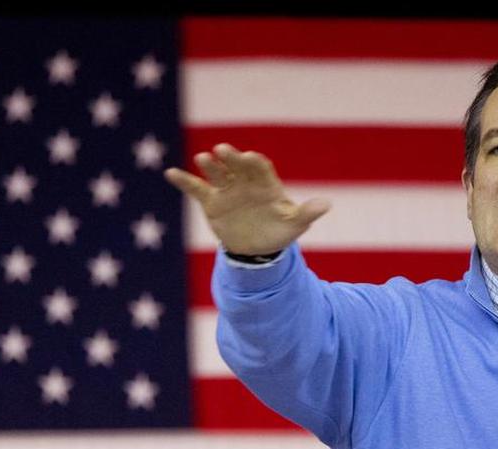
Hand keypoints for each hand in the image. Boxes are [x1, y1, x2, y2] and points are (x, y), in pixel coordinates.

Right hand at [164, 143, 330, 254]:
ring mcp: (227, 190)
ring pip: (216, 174)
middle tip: (222, 150)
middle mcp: (244, 181)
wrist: (257, 248)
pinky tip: (170, 173)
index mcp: (265, 183)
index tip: (249, 158)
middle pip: (236, 166)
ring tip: (202, 158)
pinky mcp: (212, 201)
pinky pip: (196, 189)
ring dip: (209, 166)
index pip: (259, 169)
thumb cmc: (278, 230)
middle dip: (230, 158)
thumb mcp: (295, 224)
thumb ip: (307, 213)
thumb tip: (327, 205)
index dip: (254, 163)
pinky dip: (184, 181)